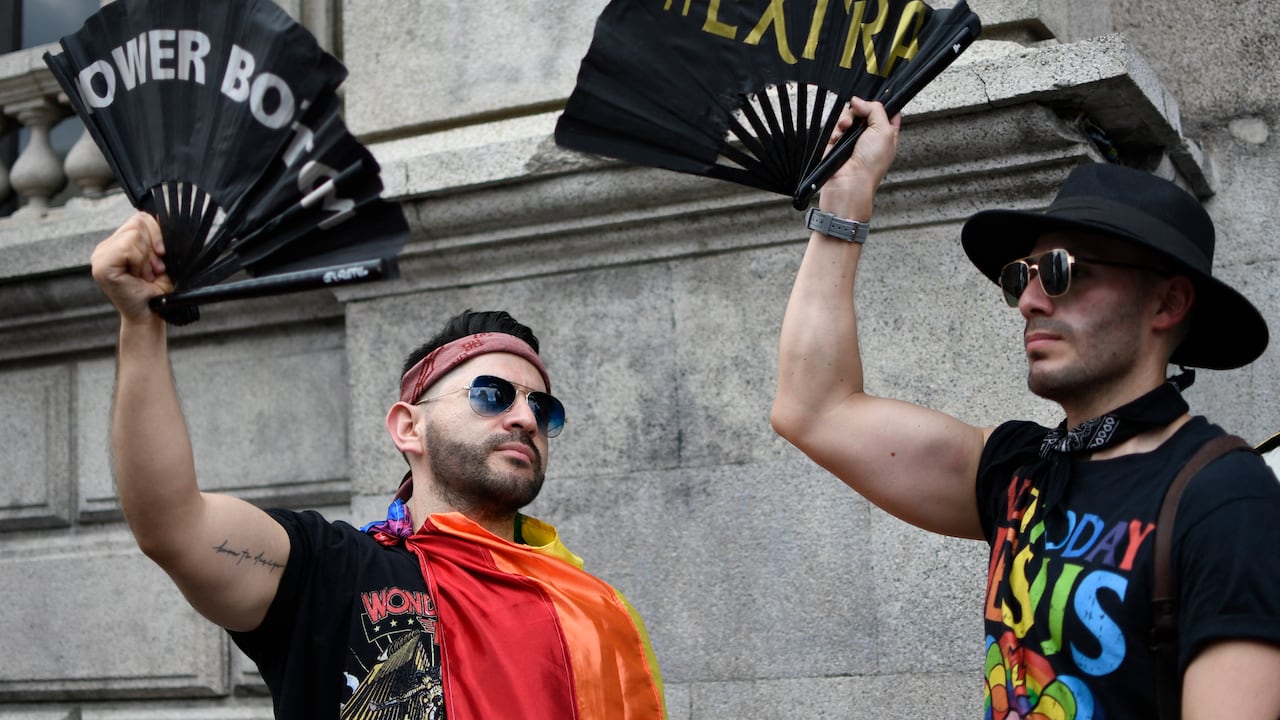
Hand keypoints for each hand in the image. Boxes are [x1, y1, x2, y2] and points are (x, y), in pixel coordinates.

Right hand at [90, 212, 171, 322]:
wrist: (150, 316)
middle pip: (139, 222)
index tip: (161, 257)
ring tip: (143, 275)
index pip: (141, 218)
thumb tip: (165, 215)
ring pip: (135, 234)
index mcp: (118, 243)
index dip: (157, 235)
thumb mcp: (161, 259)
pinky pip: (128, 248)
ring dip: (146, 258)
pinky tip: (136, 277)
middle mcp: (105, 247)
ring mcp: (100, 255)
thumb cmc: (157, 291)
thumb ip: (158, 237)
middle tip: (151, 270)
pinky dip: (139, 262)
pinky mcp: (101, 265)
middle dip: (152, 248)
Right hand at [818, 97, 900, 220]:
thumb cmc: (870, 166)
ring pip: (847, 119)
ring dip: (844, 121)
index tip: (872, 102)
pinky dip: (835, 132)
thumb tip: (860, 101)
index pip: (885, 112)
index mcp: (886, 134)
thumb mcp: (883, 130)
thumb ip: (875, 110)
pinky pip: (834, 130)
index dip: (879, 104)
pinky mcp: (837, 146)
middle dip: (857, 111)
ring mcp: (853, 141)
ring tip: (845, 129)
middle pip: (863, 112)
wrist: (849, 184)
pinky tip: (837, 139)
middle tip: (857, 116)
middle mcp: (870, 137)